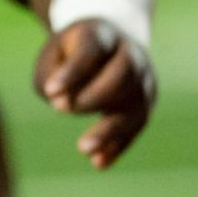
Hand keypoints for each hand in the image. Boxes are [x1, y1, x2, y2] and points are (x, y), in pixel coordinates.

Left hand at [34, 18, 155, 169]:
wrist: (109, 46)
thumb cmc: (71, 53)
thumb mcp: (53, 56)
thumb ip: (51, 76)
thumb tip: (61, 103)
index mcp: (102, 33)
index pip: (92, 49)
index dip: (73, 71)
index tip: (50, 92)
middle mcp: (130, 54)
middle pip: (121, 75)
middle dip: (93, 96)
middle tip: (61, 110)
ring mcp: (143, 79)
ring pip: (135, 104)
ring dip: (110, 128)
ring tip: (83, 148)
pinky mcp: (146, 103)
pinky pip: (137, 126)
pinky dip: (119, 145)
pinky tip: (98, 162)